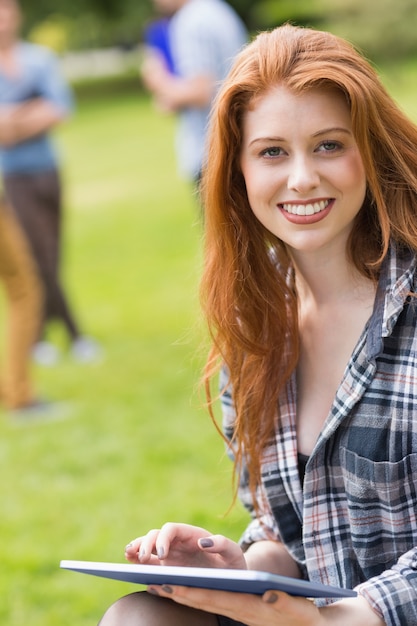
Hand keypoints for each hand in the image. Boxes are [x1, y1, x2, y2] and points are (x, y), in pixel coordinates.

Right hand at [125, 522, 246, 569]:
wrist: (231, 578)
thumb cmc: (232, 564)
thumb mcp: (234, 553)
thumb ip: (223, 544)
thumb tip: (203, 542)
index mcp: (192, 535)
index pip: (172, 529)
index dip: (164, 538)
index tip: (163, 554)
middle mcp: (178, 542)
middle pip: (156, 535)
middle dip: (147, 544)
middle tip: (144, 559)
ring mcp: (170, 554)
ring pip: (148, 545)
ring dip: (137, 548)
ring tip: (129, 555)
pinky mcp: (166, 567)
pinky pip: (148, 561)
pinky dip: (137, 558)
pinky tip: (130, 561)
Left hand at [148, 585, 322, 625]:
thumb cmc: (302, 614)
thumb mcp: (297, 606)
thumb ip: (283, 600)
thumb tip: (268, 593)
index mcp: (248, 607)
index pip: (214, 599)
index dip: (192, 592)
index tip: (171, 585)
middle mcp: (237, 609)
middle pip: (201, 601)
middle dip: (176, 592)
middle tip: (152, 584)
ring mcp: (235, 610)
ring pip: (201, 601)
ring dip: (179, 593)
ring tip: (157, 585)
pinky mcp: (236, 607)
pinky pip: (209, 600)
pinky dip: (192, 594)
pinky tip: (179, 588)